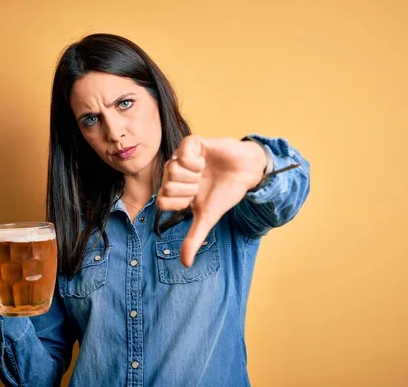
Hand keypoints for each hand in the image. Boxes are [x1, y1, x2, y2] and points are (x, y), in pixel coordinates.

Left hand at [156, 135, 266, 266]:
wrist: (245, 173)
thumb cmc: (225, 193)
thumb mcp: (208, 218)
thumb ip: (194, 239)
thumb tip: (185, 264)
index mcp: (175, 191)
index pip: (162, 201)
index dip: (180, 202)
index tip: (194, 199)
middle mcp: (175, 174)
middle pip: (166, 185)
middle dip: (188, 189)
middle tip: (201, 184)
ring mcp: (181, 158)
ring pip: (171, 170)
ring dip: (193, 176)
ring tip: (204, 173)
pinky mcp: (191, 144)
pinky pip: (181, 153)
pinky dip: (195, 162)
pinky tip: (204, 162)